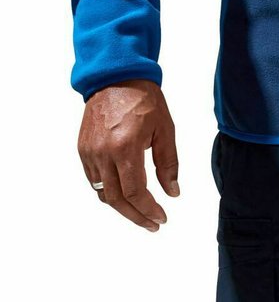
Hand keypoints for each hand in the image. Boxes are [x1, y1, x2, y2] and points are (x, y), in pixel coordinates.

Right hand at [78, 79, 179, 231]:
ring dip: (121, 207)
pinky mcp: (83, 149)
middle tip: (152, 224)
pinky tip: (123, 194)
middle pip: (117, 200)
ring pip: (103, 193)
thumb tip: (172, 193)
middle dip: (136, 216)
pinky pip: (94, 180)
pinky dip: (108, 192)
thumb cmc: (144, 99)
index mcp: (125, 147)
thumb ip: (168, 163)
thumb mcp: (165, 129)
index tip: (161, 218)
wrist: (116, 77)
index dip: (149, 210)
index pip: (135, 192)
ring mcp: (90, 152)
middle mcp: (103, 153)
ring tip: (140, 212)